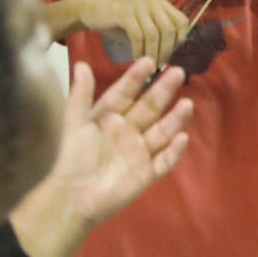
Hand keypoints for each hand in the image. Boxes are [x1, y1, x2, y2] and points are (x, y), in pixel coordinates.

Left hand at [10, 59, 192, 256]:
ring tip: (186, 104)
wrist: (72, 195)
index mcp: (110, 116)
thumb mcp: (73, 124)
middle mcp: (129, 130)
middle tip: (178, 73)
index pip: (126, 92)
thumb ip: (80, 96)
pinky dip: (174, 151)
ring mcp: (141, 151)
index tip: (148, 61)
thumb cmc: (71, 158)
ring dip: (175, 118)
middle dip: (163, 91)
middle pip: (150, 107)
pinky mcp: (148, 172)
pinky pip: (165, 161)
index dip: (136, 78)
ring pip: (163, 131)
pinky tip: (182, 138)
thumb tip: (81, 65)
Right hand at [73, 0, 190, 65]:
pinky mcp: (124, 13)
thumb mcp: (144, 25)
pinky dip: (139, 50)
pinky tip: (136, 59)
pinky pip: (138, 36)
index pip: (182, 21)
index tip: (173, 53)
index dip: (180, 38)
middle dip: (166, 50)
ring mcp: (138, 6)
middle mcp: (152, 2)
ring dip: (152, 53)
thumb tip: (171, 53)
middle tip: (160, 65)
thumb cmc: (120, 22)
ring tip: (149, 66)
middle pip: (169, 29)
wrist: (91, 11)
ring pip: (154, 34)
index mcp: (161, 4)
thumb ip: (159, 34)